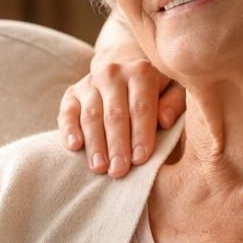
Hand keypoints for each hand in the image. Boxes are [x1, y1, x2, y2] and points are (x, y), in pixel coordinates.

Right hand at [59, 47, 186, 176]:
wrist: (125, 74)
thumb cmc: (156, 91)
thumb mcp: (173, 92)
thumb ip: (174, 105)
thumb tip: (165, 121)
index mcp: (141, 72)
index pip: (141, 107)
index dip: (141, 135)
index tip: (140, 160)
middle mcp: (113, 73)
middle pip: (115, 115)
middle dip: (117, 145)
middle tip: (119, 171)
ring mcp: (90, 82)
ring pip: (91, 117)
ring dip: (95, 144)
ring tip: (99, 168)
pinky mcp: (72, 94)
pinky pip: (67, 113)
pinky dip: (69, 130)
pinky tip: (74, 146)